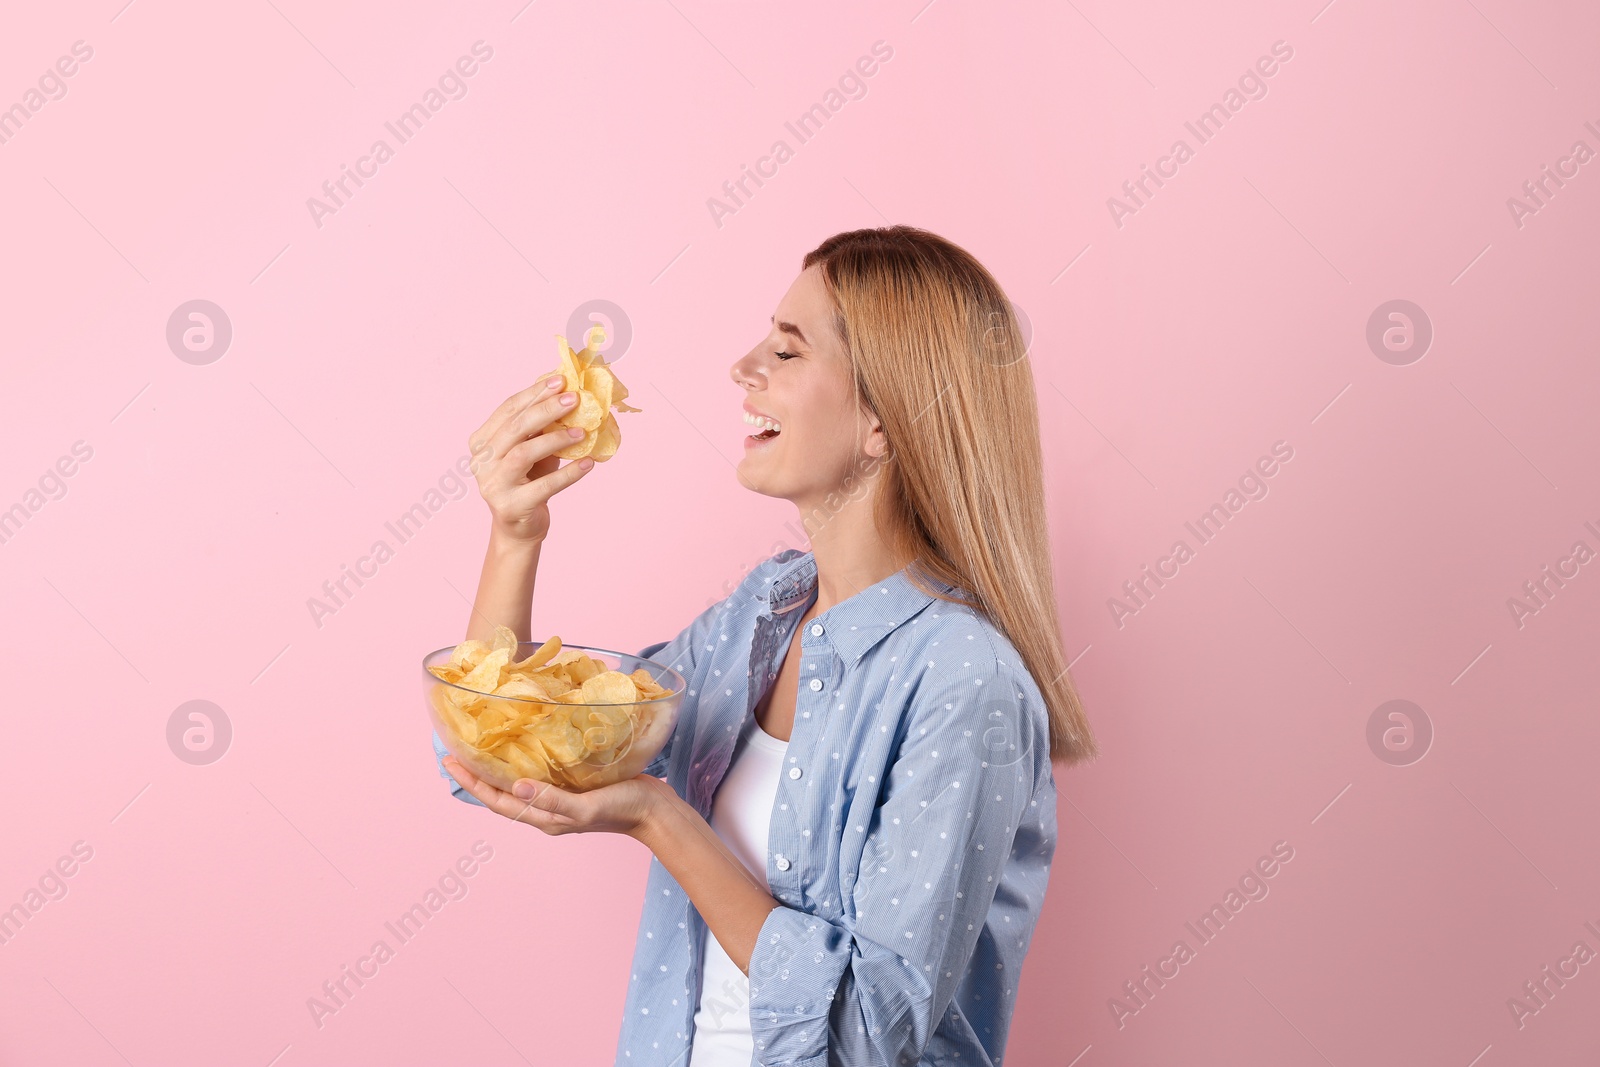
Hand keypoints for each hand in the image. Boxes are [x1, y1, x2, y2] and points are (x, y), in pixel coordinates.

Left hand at [442, 757, 672, 838]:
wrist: (656, 812)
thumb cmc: (624, 809)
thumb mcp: (587, 807)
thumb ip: (553, 800)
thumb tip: (515, 786)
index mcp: (545, 818)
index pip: (498, 801)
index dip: (473, 783)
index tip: (450, 762)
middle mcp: (548, 810)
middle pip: (503, 793)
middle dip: (477, 776)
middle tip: (455, 752)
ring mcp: (561, 799)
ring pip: (520, 784)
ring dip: (498, 769)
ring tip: (481, 748)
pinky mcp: (575, 787)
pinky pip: (541, 775)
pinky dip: (524, 762)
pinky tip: (524, 747)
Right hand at [466, 372, 593, 544]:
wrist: (520, 528)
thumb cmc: (528, 481)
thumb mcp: (531, 449)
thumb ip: (540, 425)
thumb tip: (566, 391)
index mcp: (481, 442)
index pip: (507, 410)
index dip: (534, 394)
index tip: (560, 381)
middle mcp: (481, 462)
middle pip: (514, 428)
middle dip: (545, 409)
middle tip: (574, 399)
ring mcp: (493, 486)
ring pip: (524, 453)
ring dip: (555, 440)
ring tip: (582, 432)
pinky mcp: (511, 507)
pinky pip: (544, 486)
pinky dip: (568, 474)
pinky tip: (588, 464)